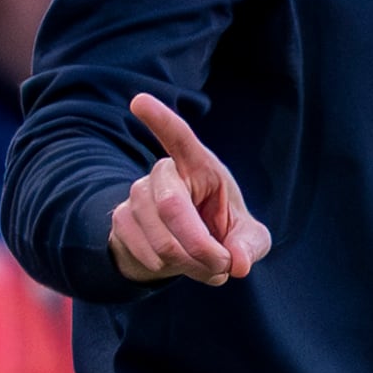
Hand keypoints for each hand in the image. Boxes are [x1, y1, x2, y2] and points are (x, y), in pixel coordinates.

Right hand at [104, 94, 272, 284]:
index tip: (139, 102)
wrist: (184, 247)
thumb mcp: (248, 236)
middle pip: (171, 206)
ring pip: (160, 238)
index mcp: (198, 164)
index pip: (178, 137)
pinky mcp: (121, 221)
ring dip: (190, 264)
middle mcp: (162, 173)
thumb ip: (251, 245)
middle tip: (223, 266)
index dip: (160, 120)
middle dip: (200, 246)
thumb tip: (238, 263)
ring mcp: (136, 196)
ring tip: (206, 267)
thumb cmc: (222, 229)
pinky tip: (179, 266)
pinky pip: (146, 253)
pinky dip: (170, 270)